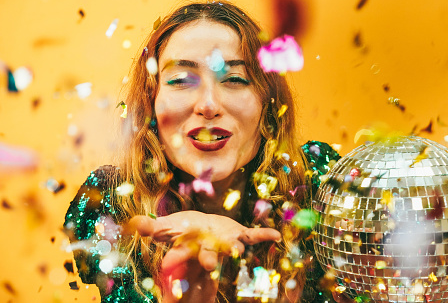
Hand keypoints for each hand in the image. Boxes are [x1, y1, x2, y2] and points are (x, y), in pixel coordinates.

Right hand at [126, 211, 280, 301]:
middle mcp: (208, 250)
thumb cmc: (184, 230)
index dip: (174, 259)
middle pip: (208, 257)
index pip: (179, 255)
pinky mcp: (240, 234)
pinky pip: (253, 235)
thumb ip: (151, 228)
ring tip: (239, 250)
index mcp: (189, 248)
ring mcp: (226, 243)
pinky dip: (264, 234)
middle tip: (211, 264)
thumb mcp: (167, 227)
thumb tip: (132, 223)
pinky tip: (276, 235)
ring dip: (236, 249)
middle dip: (209, 260)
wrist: (203, 229)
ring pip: (231, 248)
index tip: (170, 262)